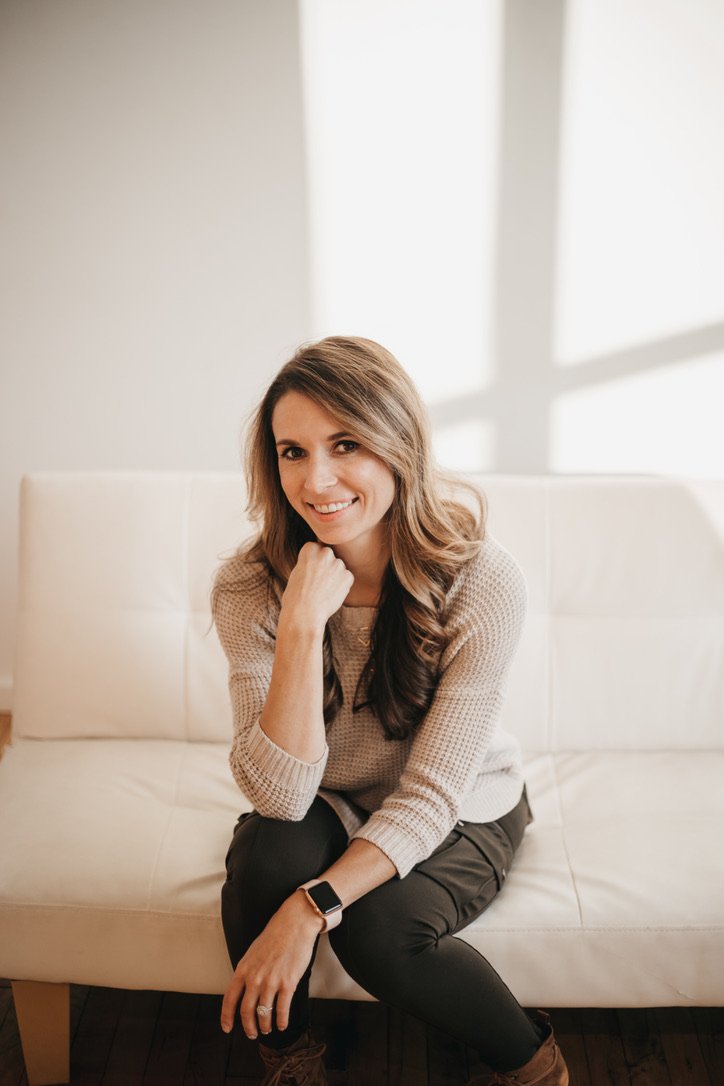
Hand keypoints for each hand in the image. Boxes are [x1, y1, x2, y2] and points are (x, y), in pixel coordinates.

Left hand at [220, 891, 323, 1037]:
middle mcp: (254, 978)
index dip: (227, 1017)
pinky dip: (281, 1021)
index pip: (229, 999)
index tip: (227, 1028)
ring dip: (265, 1026)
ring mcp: (271, 981)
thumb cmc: (275, 935)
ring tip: (267, 1030)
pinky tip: (282, 1025)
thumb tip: (246, 989)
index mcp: (243, 969)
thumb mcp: (253, 952)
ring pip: (263, 1014)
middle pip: (246, 1011)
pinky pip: (281, 1010)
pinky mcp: (288, 983)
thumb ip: (248, 971)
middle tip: (252, 1034)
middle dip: (248, 1027)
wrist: (294, 924)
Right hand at [280, 542, 353, 633]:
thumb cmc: (295, 597)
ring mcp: (338, 564)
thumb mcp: (296, 572)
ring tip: (323, 591)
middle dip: (326, 566)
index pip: (316, 548)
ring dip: (335, 576)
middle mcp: (325, 552)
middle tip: (318, 582)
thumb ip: (309, 563)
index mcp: (309, 548)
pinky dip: (342, 586)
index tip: (309, 573)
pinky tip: (331, 595)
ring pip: (339, 567)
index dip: (313, 562)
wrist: (303, 614)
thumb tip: (318, 563)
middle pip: (329, 556)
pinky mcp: (348, 576)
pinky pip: (347, 578)